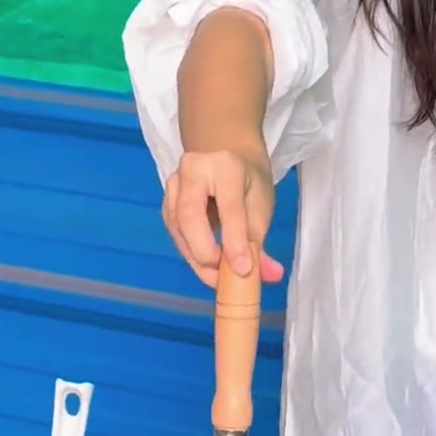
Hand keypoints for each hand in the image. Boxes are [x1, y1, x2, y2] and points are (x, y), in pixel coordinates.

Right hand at [162, 145, 283, 289]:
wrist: (227, 157)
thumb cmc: (248, 181)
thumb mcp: (261, 205)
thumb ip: (259, 241)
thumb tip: (269, 275)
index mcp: (225, 165)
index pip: (229, 208)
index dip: (235, 242)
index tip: (243, 271)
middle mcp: (192, 168)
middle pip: (189, 215)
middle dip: (204, 252)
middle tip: (221, 278)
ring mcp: (173, 184)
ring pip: (178, 227)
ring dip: (195, 258)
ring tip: (217, 277)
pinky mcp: (166, 201)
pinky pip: (175, 232)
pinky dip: (190, 253)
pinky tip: (205, 265)